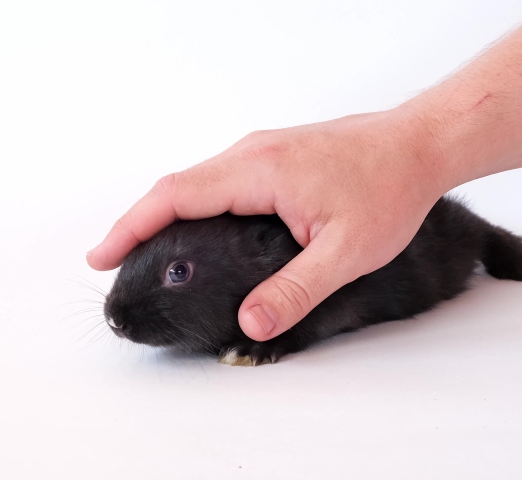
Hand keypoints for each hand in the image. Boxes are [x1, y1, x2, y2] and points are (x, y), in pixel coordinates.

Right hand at [87, 107, 453, 340]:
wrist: (420, 143)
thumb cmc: (390, 188)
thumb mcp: (347, 251)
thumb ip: (297, 290)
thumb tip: (250, 323)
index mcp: (258, 171)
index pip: (175, 196)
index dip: (131, 227)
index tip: (101, 255)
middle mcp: (251, 154)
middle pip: (174, 187)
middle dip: (136, 224)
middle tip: (111, 262)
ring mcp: (260, 151)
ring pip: (194, 181)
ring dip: (161, 213)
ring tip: (142, 251)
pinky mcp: (272, 156)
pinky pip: (215, 179)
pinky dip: (189, 205)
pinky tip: (191, 230)